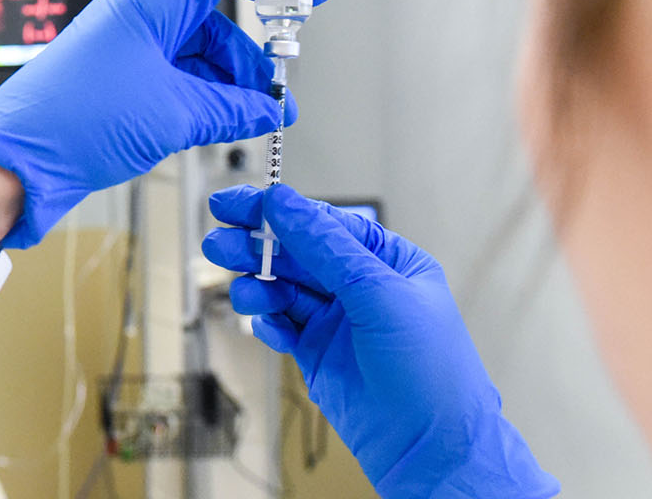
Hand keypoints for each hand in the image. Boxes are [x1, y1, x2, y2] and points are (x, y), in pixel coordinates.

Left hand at [0, 0, 366, 247]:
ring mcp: (135, 49)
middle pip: (225, 4)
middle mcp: (143, 17)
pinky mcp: (128, 84)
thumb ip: (229, 108)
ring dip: (241, 76)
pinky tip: (233, 120)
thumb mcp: (171, 113)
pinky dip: (214, 96)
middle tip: (311, 17)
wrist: (15, 165)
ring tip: (264, 110)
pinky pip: (187, 77)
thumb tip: (268, 110)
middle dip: (268, 22)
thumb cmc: (69, 123)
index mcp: (152, 1)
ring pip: (209, 49)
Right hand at [202, 185, 558, 497]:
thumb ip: (327, 248)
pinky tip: (266, 326)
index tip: (238, 205)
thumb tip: (286, 205)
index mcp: (387, 260)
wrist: (429, 446)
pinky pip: (282, 326)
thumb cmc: (430, 371)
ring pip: (283, 290)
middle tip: (220, 243)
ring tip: (243, 292)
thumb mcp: (379, 294)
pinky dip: (268, 324)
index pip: (324, 223)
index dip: (278, 211)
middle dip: (257, 247)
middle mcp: (360, 287)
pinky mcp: (318, 355)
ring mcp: (338, 322)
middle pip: (296, 254)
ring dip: (258, 287)